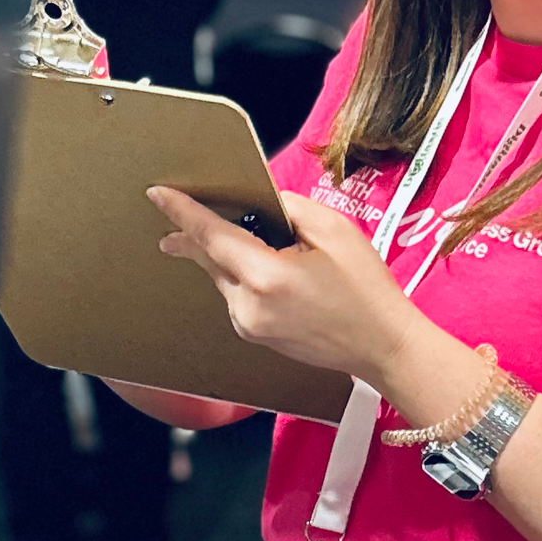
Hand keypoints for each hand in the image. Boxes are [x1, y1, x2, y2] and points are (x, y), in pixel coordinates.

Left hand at [148, 187, 421, 382]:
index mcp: (266, 277)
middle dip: (193, 233)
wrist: (382, 346)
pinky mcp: (253, 335)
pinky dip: (239, 274)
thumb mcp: (334, 231)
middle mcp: (248, 306)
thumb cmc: (366, 290)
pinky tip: (266, 268)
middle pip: (209, 257)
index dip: (182, 212)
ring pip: (221, 276)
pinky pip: (235, 294)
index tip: (159, 194)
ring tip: (255, 241)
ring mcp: (248, 325)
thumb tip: (260, 203)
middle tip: (175, 214)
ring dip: (224, 254)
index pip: (211, 236)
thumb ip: (288, 209)